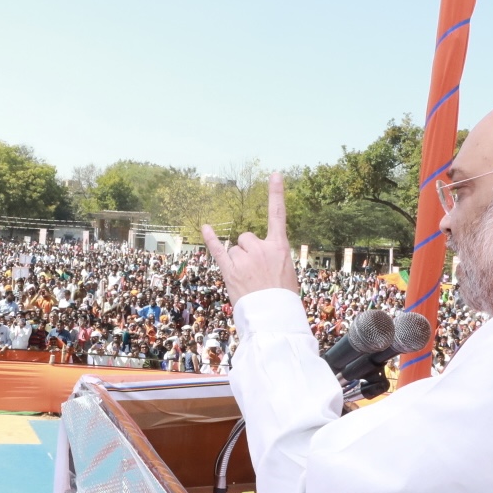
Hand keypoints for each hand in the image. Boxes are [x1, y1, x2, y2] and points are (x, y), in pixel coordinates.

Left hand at [202, 172, 298, 305]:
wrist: (274, 317)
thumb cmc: (283, 298)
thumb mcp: (287, 272)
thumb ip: (274, 258)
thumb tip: (261, 259)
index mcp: (280, 247)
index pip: (278, 215)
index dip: (276, 193)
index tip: (274, 174)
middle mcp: (261, 248)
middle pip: (247, 238)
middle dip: (248, 251)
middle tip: (256, 273)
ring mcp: (244, 258)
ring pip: (235, 249)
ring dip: (238, 261)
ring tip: (248, 281)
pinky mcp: (230, 270)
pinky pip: (219, 250)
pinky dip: (211, 239)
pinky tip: (205, 227)